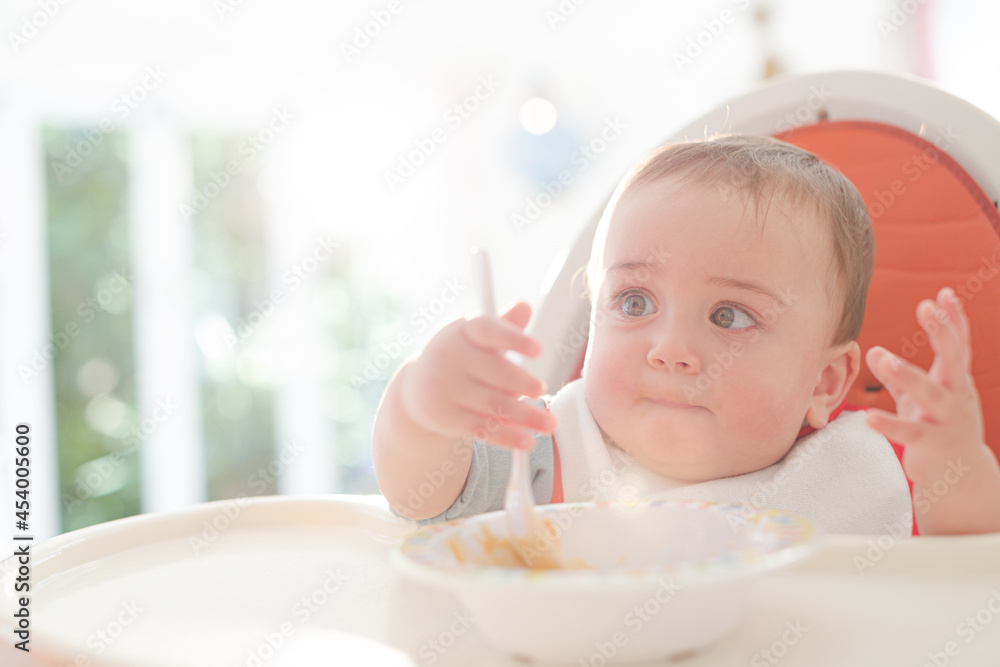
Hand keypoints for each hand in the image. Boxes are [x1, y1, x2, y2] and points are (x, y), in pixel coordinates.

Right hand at [400, 301, 556, 449]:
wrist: (416, 390)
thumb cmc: (458, 357)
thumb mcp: (475, 338)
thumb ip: (503, 326)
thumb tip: (525, 306)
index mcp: (461, 331)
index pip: (487, 330)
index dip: (513, 339)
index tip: (539, 349)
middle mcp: (449, 357)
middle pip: (494, 371)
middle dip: (521, 382)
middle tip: (541, 388)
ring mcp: (445, 389)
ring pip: (493, 404)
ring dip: (525, 416)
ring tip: (550, 423)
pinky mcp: (446, 417)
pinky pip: (482, 428)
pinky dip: (508, 437)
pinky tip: (528, 442)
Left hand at [864, 287, 984, 483]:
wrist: (960, 475)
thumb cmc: (936, 426)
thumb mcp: (918, 397)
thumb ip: (897, 375)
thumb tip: (873, 351)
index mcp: (955, 382)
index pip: (959, 345)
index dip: (954, 319)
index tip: (944, 293)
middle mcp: (956, 396)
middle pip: (954, 360)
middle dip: (942, 333)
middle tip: (926, 307)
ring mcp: (945, 420)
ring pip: (930, 394)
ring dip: (908, 374)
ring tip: (884, 357)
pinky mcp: (930, 444)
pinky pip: (908, 432)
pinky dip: (888, 424)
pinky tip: (867, 416)